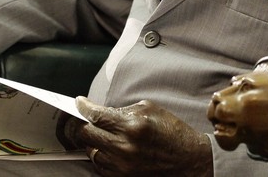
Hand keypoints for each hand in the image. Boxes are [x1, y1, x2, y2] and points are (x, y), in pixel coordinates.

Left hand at [64, 97, 212, 176]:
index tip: (79, 102)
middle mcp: (124, 147)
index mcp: (132, 126)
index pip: (96, 115)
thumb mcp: (149, 109)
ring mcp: (122, 165)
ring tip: (97, 132)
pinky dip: (99, 154)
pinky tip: (106, 146)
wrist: (189, 161)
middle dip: (80, 123)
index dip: (83, 107)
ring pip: (90, 151)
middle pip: (86, 134)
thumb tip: (101, 110)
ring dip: (90, 140)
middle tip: (81, 117)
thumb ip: (122, 110)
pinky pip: (100, 165)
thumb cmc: (172, 131)